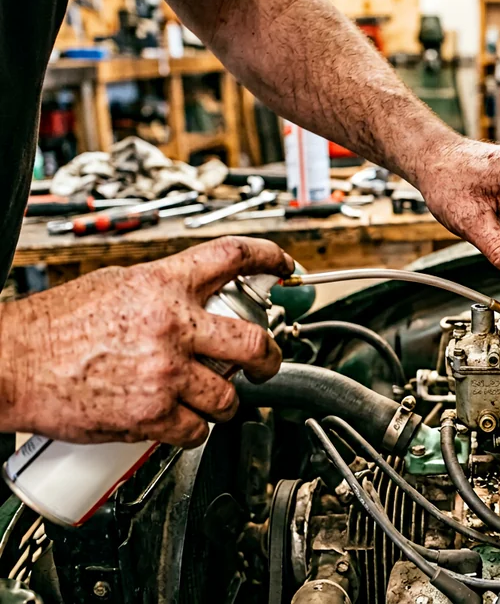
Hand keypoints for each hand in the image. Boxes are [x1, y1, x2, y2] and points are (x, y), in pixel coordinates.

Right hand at [0, 237, 294, 447]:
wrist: (9, 364)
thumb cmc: (50, 328)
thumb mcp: (114, 286)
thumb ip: (161, 292)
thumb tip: (196, 300)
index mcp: (163, 285)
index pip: (233, 257)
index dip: (269, 258)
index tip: (284, 266)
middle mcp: (173, 326)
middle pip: (254, 341)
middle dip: (270, 357)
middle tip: (267, 362)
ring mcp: (167, 373)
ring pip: (230, 396)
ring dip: (226, 402)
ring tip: (210, 400)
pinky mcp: (154, 414)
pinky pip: (198, 431)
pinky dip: (195, 432)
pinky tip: (182, 423)